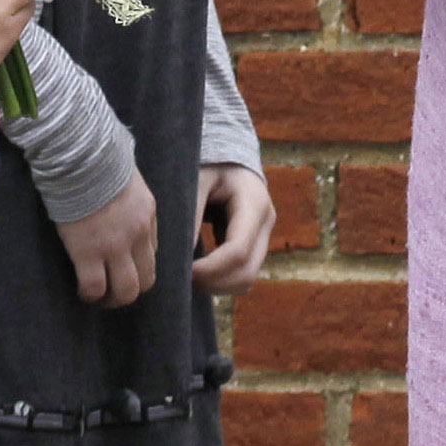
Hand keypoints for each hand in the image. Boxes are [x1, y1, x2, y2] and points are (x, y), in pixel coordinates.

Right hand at [56, 168, 159, 308]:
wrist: (81, 156)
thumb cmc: (99, 160)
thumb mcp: (129, 179)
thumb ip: (132, 200)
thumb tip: (127, 208)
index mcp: (147, 215)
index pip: (152, 254)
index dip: (137, 266)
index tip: (120, 267)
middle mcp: (137, 234)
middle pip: (146, 280)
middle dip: (130, 291)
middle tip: (112, 292)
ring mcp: (114, 246)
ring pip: (125, 291)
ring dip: (112, 299)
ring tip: (97, 297)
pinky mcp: (88, 252)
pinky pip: (94, 287)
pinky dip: (89, 294)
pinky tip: (82, 291)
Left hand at [193, 164, 274, 294]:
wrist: (229, 159)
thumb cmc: (210, 164)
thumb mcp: (197, 179)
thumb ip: (191, 212)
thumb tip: (180, 253)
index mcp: (254, 203)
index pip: (237, 252)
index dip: (210, 269)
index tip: (182, 271)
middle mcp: (266, 223)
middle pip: (247, 272)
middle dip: (213, 283)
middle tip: (181, 278)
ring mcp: (264, 236)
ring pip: (247, 279)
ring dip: (217, 286)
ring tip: (188, 275)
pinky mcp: (256, 245)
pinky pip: (243, 274)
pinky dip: (221, 281)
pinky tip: (198, 271)